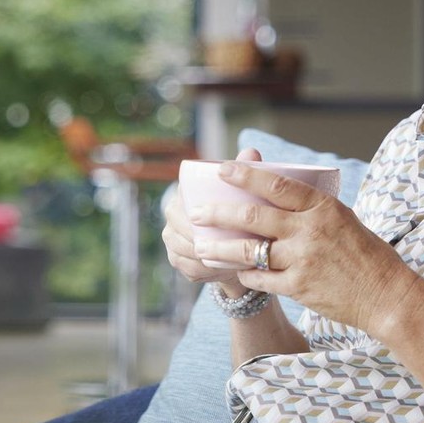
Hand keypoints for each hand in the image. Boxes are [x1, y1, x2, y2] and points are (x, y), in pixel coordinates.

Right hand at [161, 148, 262, 292]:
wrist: (237, 248)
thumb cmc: (241, 215)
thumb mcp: (246, 194)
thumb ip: (248, 171)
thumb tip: (252, 151)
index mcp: (185, 192)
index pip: (186, 200)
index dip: (202, 212)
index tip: (225, 221)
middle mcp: (173, 213)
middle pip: (183, 227)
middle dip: (206, 237)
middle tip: (234, 243)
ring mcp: (171, 238)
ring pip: (186, 249)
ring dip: (206, 255)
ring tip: (230, 257)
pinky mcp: (176, 260)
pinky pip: (188, 267)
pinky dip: (204, 270)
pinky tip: (220, 270)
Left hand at [186, 159, 422, 335]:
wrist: (387, 295)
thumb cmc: (369, 255)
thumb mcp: (343, 219)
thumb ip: (312, 210)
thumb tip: (277, 197)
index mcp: (323, 207)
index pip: (277, 185)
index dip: (246, 176)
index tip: (222, 169)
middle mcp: (310, 230)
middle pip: (253, 216)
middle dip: (219, 213)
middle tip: (196, 211)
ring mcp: (303, 260)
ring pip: (249, 250)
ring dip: (221, 247)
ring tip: (201, 244)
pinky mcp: (299, 287)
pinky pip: (261, 278)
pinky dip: (245, 273)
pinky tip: (236, 271)